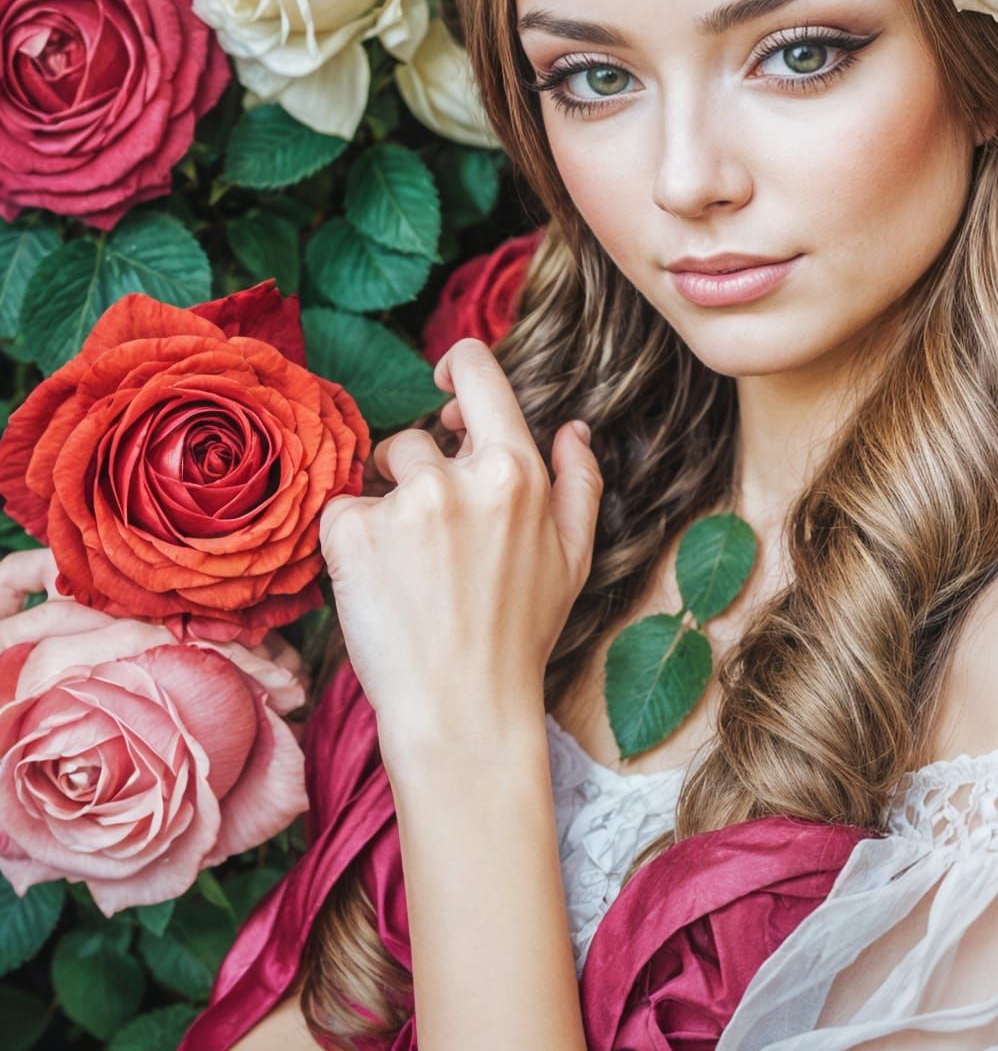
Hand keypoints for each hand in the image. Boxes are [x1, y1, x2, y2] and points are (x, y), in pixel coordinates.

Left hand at [318, 338, 601, 755]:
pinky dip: (349, 540)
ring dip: (384, 505)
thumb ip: (579, 482)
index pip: (478, 371)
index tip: (442, 383)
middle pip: (416, 437)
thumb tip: (573, 427)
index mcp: (517, 469)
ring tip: (406, 568)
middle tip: (431, 535)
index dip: (457, 367)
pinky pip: (339, 509)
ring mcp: (403, 504)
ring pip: (377, 472)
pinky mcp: (352, 534)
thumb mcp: (574, 557)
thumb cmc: (520, 635)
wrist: (463, 708)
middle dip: (416, 473)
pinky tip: (376, 583)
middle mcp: (460, 475)